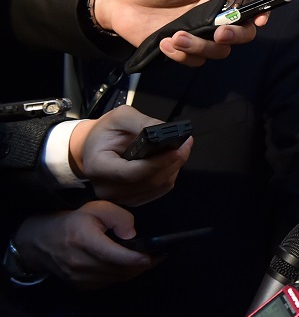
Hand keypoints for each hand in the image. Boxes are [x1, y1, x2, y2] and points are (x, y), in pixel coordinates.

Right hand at [13, 201, 155, 287]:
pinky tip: (131, 266)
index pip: (116, 255)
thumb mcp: (96, 208)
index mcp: (84, 240)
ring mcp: (79, 278)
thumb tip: (132, 235)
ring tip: (150, 260)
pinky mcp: (80, 286)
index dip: (138, 258)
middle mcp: (80, 263)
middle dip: (143, 265)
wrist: (41, 241)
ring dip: (134, 271)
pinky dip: (122, 275)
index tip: (158, 255)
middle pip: (120, 270)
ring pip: (116, 278)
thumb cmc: (73, 222)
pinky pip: (108, 282)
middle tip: (160, 256)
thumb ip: (118, 217)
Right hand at [69, 107, 191, 205]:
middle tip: (186, 144)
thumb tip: (165, 130)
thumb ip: (142, 122)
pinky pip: (157, 191)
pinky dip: (169, 175)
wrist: (95, 148)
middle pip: (148, 182)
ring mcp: (118, 197)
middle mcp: (106, 188)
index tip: (177, 149)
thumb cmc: (106, 132)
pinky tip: (171, 161)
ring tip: (181, 149)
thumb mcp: (120, 117)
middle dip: (172, 162)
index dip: (157, 163)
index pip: (131, 173)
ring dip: (173, 168)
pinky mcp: (131, 199)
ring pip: (156, 187)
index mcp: (98, 167)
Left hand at [95, 0, 266, 65]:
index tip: (260, 19)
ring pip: (218, 52)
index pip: (249, 9)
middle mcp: (214, 18)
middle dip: (235, 37)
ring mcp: (199, 36)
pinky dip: (181, 55)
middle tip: (219, 33)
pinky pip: (194, 61)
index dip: (260, 15)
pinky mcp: (182, 51)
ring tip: (176, 37)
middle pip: (241, 35)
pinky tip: (164, 42)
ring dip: (200, 47)